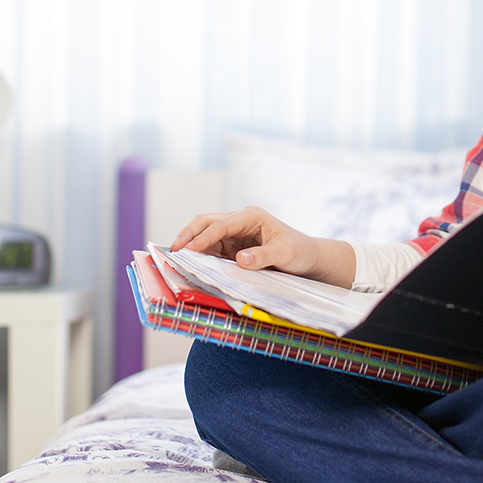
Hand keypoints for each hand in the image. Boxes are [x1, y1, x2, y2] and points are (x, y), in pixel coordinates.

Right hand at [170, 206, 356, 287]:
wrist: (308, 258)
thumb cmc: (300, 252)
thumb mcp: (286, 254)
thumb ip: (263, 256)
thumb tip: (240, 260)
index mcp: (252, 216)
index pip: (221, 224)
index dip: (203, 237)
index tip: (188, 250)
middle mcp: (240, 221)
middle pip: (207, 222)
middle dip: (189, 235)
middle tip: (173, 251)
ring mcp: (235, 233)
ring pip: (206, 235)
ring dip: (191, 246)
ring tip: (175, 260)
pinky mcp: (233, 246)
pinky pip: (211, 249)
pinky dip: (200, 256)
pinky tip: (190, 266)